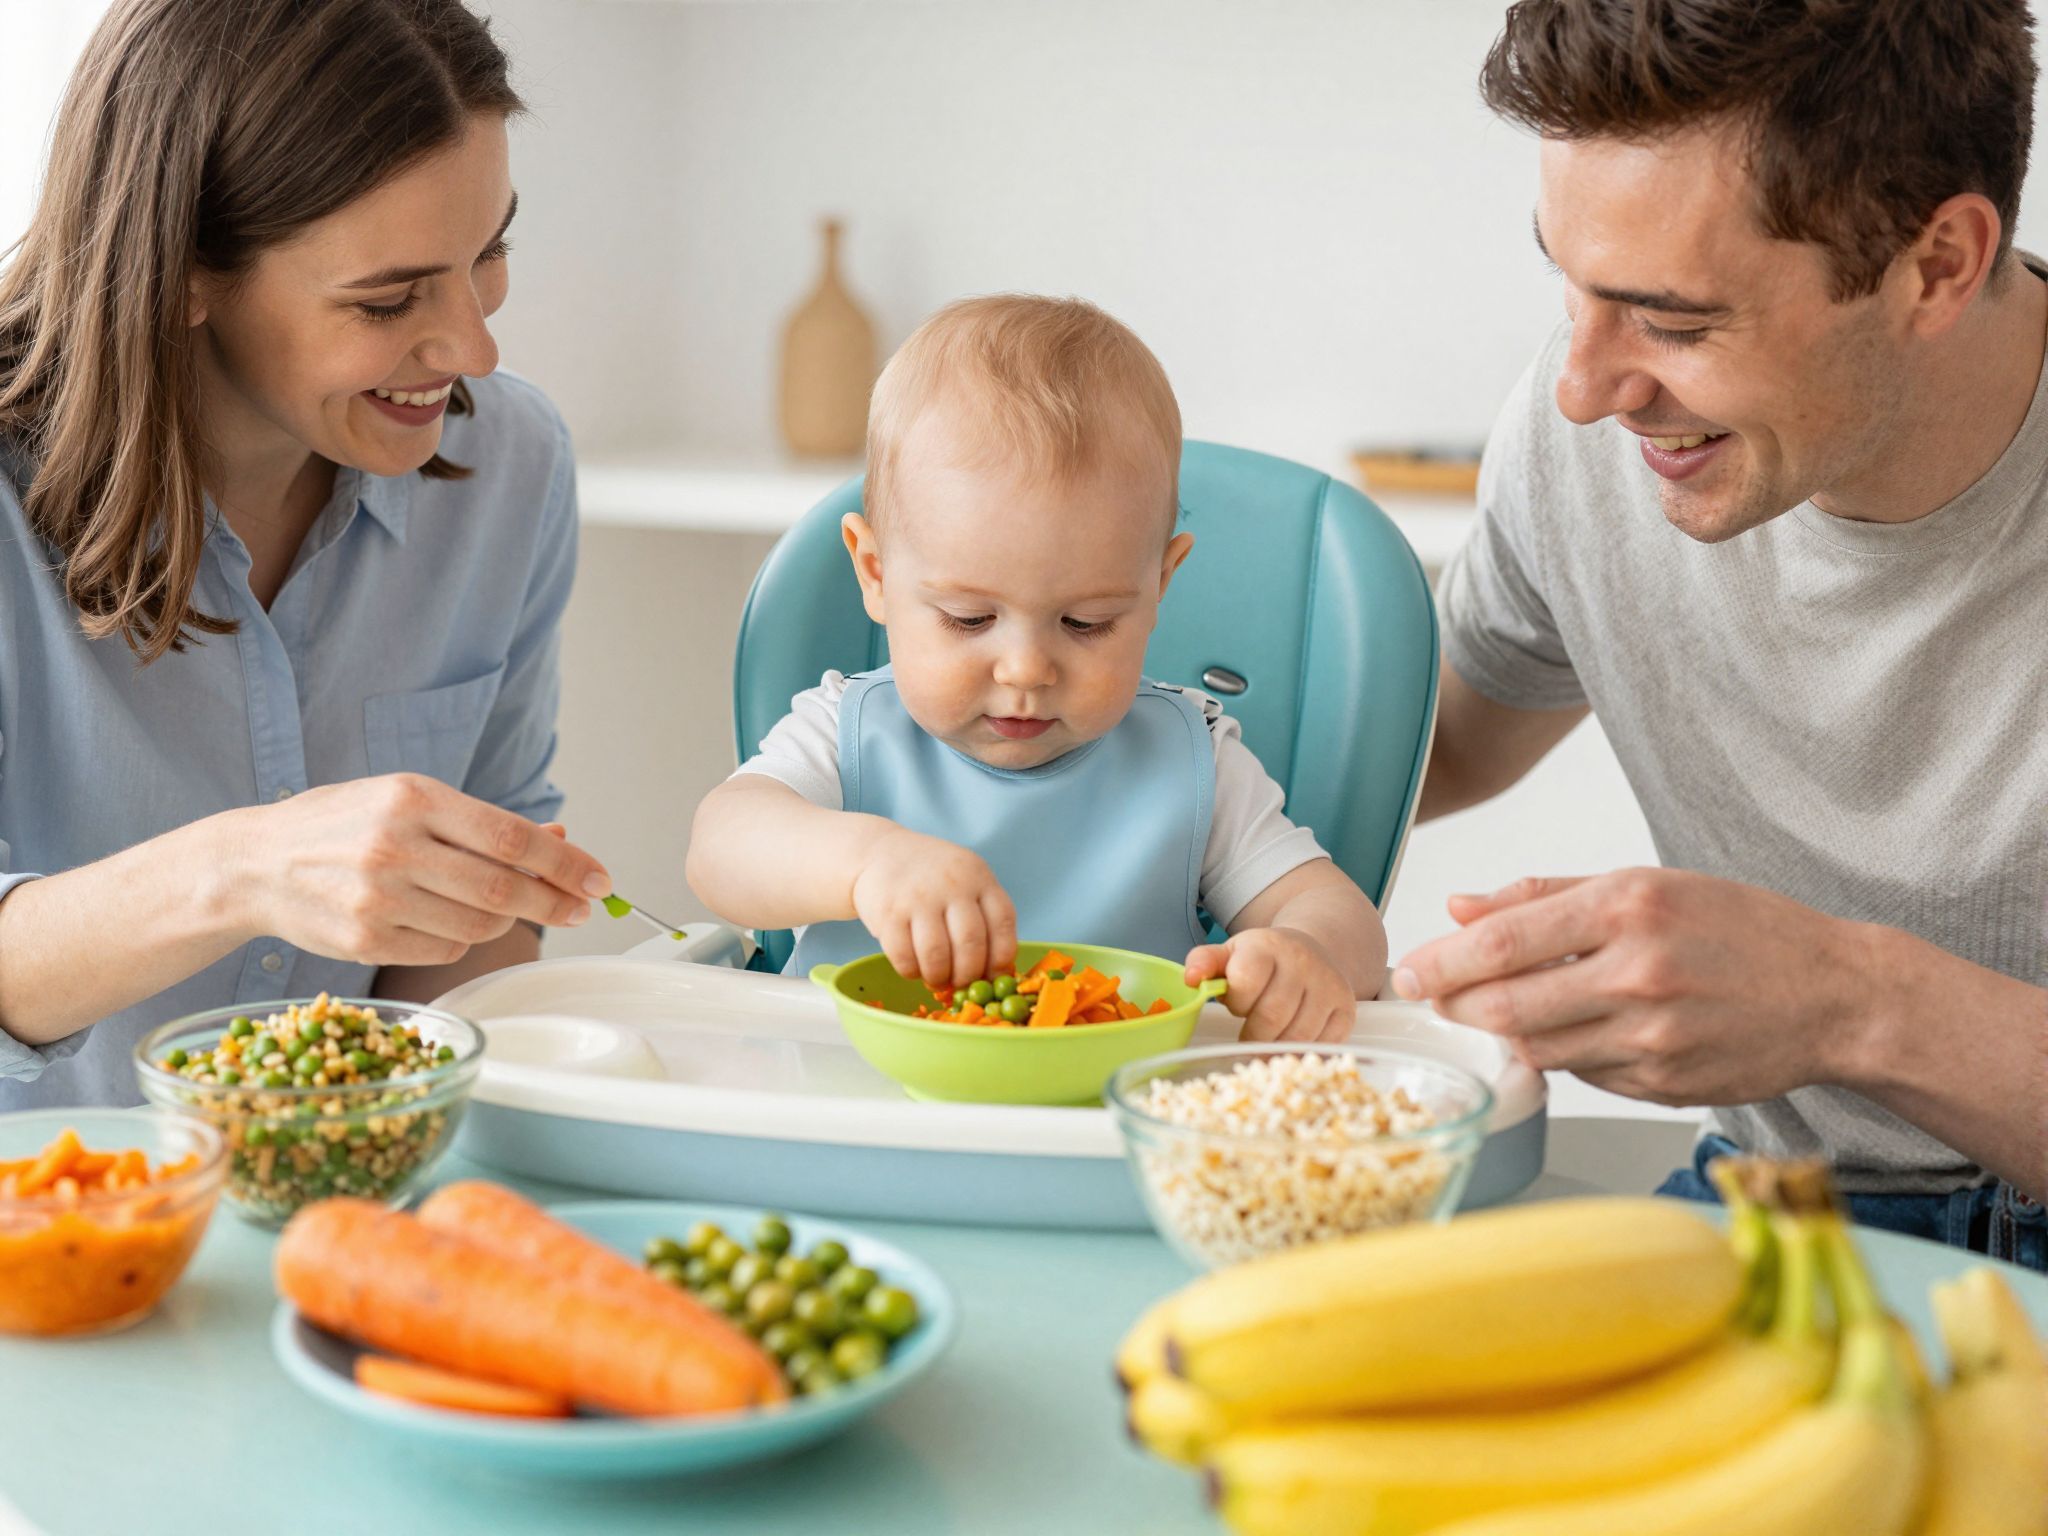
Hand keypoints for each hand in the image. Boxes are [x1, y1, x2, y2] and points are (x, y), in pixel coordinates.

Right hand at [226, 774, 610, 967]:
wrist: (255, 864)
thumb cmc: (343, 825)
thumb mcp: (411, 801)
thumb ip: (484, 823)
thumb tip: (560, 839)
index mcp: (412, 799)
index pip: (511, 838)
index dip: (566, 863)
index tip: (600, 879)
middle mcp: (394, 848)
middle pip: (503, 889)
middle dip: (555, 902)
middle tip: (581, 908)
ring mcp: (377, 899)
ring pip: (480, 926)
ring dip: (506, 920)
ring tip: (497, 904)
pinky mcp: (364, 941)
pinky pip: (447, 950)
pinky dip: (462, 939)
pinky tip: (443, 919)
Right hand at [849, 827, 1016, 988]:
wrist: (881, 852)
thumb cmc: (932, 877)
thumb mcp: (966, 879)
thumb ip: (982, 915)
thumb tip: (994, 974)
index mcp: (978, 877)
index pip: (1002, 924)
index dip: (1001, 958)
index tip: (993, 976)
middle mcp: (952, 884)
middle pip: (971, 944)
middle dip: (968, 975)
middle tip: (961, 983)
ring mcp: (919, 898)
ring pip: (937, 956)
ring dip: (939, 978)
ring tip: (937, 979)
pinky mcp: (889, 913)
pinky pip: (904, 958)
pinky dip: (912, 973)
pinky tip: (914, 968)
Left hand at [1185, 927, 1357, 1042]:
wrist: (1312, 949)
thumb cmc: (1262, 960)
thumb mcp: (1230, 953)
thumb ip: (1205, 962)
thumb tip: (1190, 979)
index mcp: (1267, 946)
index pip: (1246, 981)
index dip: (1237, 1002)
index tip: (1238, 1005)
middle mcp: (1302, 962)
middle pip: (1272, 1016)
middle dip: (1253, 1035)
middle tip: (1249, 1035)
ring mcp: (1328, 985)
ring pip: (1297, 1036)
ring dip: (1276, 1047)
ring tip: (1268, 1039)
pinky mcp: (1346, 1009)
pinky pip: (1322, 1044)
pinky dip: (1302, 1052)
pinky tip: (1291, 1041)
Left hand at [1390, 868, 1872, 1104]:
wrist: (1836, 995)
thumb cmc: (1741, 929)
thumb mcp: (1645, 885)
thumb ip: (1544, 897)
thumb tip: (1460, 908)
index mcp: (1629, 908)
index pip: (1503, 943)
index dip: (1441, 962)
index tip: (1409, 969)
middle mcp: (1639, 973)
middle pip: (1506, 1007)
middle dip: (1454, 1006)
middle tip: (1431, 998)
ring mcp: (1653, 1038)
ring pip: (1537, 1048)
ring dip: (1501, 1034)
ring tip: (1492, 1012)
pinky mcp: (1664, 1085)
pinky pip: (1582, 1075)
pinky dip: (1561, 1055)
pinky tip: (1574, 1032)